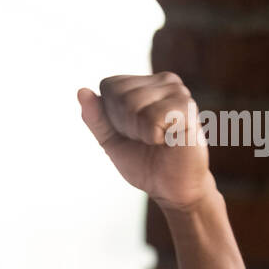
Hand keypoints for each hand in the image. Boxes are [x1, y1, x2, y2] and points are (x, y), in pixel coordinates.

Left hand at [77, 72, 214, 211]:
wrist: (172, 187)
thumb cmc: (144, 162)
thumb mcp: (110, 140)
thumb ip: (95, 117)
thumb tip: (81, 91)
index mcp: (145, 84)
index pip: (109, 85)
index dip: (111, 115)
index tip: (130, 131)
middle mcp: (164, 81)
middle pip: (120, 95)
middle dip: (124, 125)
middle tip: (146, 139)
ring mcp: (178, 92)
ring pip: (133, 105)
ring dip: (138, 132)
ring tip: (158, 139)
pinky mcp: (187, 107)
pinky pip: (152, 117)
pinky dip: (153, 136)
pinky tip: (169, 140)